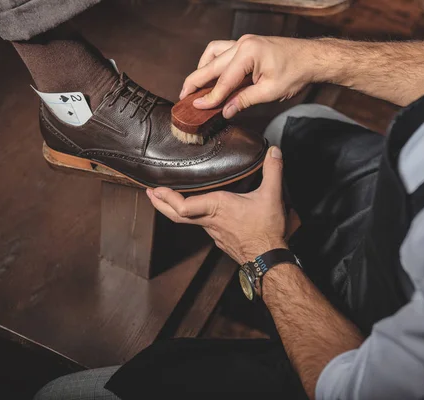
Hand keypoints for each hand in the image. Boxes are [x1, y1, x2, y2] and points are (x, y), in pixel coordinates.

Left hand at [147, 146, 287, 263]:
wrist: (268, 260)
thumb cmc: (266, 231)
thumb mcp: (271, 196)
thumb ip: (272, 170)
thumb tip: (273, 151)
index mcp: (217, 207)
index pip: (183, 206)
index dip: (167, 198)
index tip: (156, 190)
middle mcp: (210, 220)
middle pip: (176, 215)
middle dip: (160, 204)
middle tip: (150, 194)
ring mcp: (213, 232)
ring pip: (187, 221)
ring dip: (174, 209)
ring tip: (165, 199)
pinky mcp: (219, 239)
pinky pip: (200, 226)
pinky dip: (191, 217)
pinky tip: (196, 212)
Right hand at [180, 35, 318, 118]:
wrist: (312, 58)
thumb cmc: (296, 72)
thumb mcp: (270, 92)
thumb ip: (243, 100)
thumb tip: (225, 111)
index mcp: (248, 53)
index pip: (223, 80)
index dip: (209, 96)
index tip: (196, 106)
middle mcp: (242, 44)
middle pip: (211, 65)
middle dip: (196, 81)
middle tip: (184, 97)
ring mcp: (243, 42)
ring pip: (213, 53)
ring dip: (202, 69)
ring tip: (195, 86)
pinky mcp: (246, 45)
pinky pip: (222, 51)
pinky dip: (213, 62)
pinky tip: (211, 74)